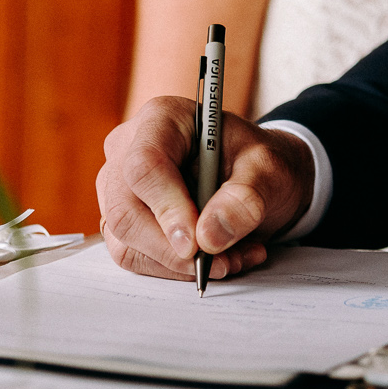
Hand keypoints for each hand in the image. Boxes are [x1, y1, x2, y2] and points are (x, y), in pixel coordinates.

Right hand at [96, 97, 314, 280]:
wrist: (256, 177)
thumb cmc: (258, 164)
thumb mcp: (269, 171)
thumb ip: (245, 197)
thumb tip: (209, 237)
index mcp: (162, 119)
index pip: (145, 165)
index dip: (168, 209)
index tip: (198, 245)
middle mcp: (128, 148)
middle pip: (125, 210)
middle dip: (173, 250)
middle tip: (224, 261)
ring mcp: (118, 186)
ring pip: (125, 241)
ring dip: (180, 265)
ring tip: (234, 257)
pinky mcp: (123, 219)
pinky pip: (133, 256)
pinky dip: (175, 270)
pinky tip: (215, 259)